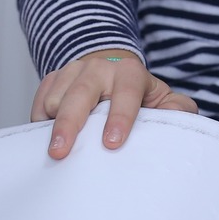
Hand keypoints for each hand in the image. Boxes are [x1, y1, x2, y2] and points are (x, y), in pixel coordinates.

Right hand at [32, 48, 196, 157]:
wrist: (112, 75)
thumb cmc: (140, 97)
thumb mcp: (164, 101)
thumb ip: (178, 109)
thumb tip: (179, 116)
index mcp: (131, 72)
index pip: (127, 91)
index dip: (120, 116)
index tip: (112, 143)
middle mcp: (100, 67)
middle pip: (81, 93)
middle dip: (69, 124)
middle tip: (60, 152)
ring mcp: (73, 70)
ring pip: (55, 97)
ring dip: (52, 125)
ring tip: (57, 148)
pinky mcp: (53, 79)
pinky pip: (39, 100)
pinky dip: (39, 120)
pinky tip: (45, 136)